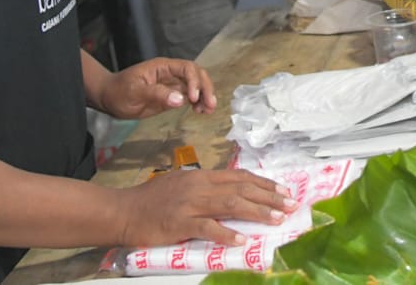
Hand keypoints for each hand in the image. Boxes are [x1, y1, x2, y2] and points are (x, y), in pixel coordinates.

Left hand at [96, 58, 216, 119]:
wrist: (109, 98)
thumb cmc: (119, 91)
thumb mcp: (135, 92)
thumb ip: (157, 94)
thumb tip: (180, 100)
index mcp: (163, 67)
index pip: (187, 68)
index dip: (194, 81)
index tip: (193, 98)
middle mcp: (171, 74)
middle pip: (197, 75)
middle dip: (206, 88)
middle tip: (210, 105)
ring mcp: (172, 85)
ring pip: (196, 86)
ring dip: (205, 96)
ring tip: (207, 110)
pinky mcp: (171, 96)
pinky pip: (189, 97)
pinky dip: (198, 103)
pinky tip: (200, 111)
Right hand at [118, 167, 297, 247]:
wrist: (124, 211)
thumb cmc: (152, 201)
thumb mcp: (183, 186)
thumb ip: (206, 189)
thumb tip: (232, 194)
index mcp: (202, 177)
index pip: (241, 177)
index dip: (265, 184)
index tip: (284, 191)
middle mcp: (200, 186)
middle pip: (242, 188)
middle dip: (270, 197)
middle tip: (291, 204)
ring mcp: (190, 204)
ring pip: (231, 204)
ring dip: (257, 212)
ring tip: (277, 219)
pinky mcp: (180, 223)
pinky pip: (208, 228)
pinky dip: (227, 233)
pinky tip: (242, 239)